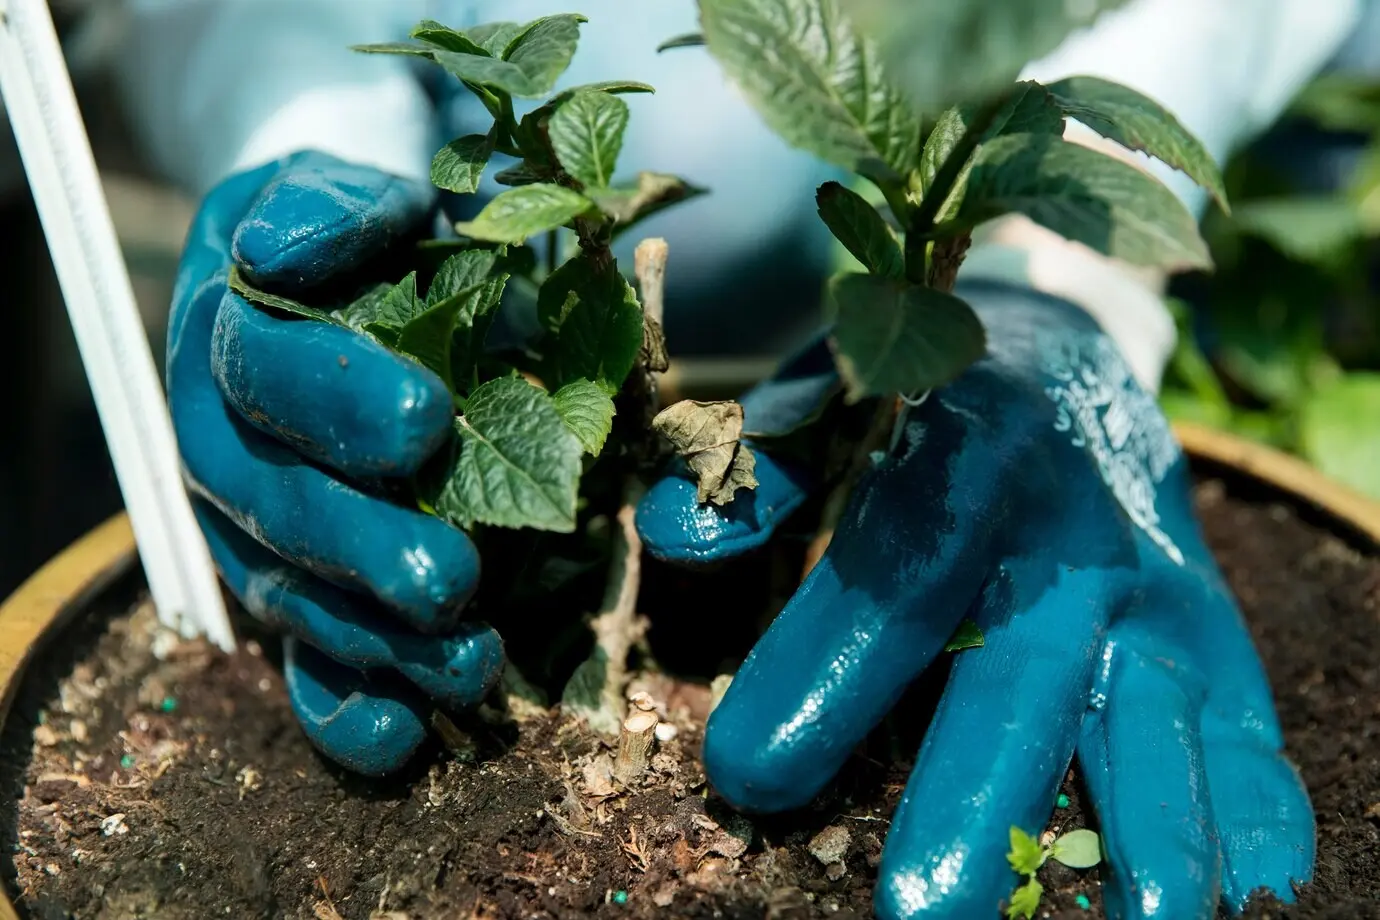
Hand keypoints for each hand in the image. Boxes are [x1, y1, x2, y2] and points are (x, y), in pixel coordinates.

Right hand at [170, 151, 503, 774]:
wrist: (358, 291)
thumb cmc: (364, 244)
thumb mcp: (350, 200)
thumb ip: (329, 213)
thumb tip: (278, 251)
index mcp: (228, 346)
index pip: (263, 373)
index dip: (336, 399)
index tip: (429, 418)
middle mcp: (230, 453)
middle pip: (277, 508)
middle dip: (362, 548)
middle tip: (446, 576)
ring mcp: (261, 535)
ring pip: (298, 597)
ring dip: (380, 642)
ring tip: (469, 663)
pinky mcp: (303, 592)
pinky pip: (307, 662)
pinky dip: (347, 708)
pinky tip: (402, 738)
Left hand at [636, 280, 1311, 918]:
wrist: (1065, 346)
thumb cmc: (920, 399)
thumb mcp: (834, 399)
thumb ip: (763, 471)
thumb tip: (675, 532)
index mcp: (966, 458)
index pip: (894, 576)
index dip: (823, 675)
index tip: (747, 774)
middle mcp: (1071, 528)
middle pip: (1023, 673)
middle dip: (976, 796)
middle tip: (918, 914)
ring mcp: (1157, 581)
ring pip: (1154, 713)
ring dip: (1150, 827)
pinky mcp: (1215, 621)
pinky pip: (1244, 719)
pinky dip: (1250, 806)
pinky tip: (1242, 886)